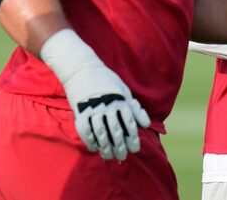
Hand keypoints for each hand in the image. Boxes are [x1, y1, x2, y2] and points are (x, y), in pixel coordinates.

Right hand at [40, 29, 150, 160]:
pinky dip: (89, 141)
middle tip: (122, 157)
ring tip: (108, 156)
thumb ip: (135, 108)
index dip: (133, 138)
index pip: (130, 124)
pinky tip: (94, 148)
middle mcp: (108, 106)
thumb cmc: (106, 80)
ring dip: (105, 148)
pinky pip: (85, 130)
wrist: (82, 69)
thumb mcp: (124, 90)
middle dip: (120, 147)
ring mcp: (93, 109)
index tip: (135, 149)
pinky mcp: (80, 111)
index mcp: (121, 100)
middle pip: (116, 132)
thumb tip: (146, 124)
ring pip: (101, 134)